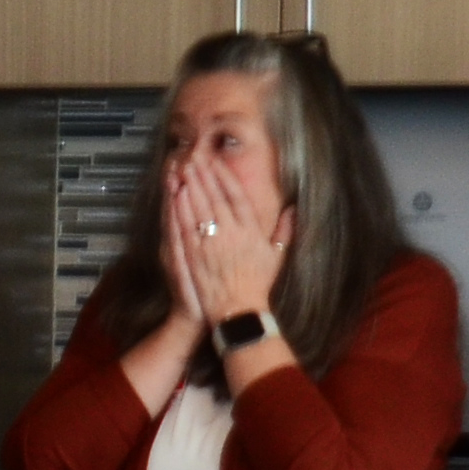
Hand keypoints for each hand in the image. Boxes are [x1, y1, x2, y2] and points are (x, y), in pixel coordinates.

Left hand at [165, 140, 289, 336]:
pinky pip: (186, 228)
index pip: (236, 196)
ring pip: (198, 208)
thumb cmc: (258, 285)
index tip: (216, 161)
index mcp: (251, 231)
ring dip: (189, 186)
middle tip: (193, 156)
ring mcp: (211, 244)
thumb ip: (285, 229)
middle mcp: (231, 234)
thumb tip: (294, 208)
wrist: (239, 313)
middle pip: (214, 197)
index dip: (224, 176)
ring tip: (181, 169)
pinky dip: (180, 210)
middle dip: (203, 175)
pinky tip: (174, 196)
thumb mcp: (277, 256)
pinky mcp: (194, 256)